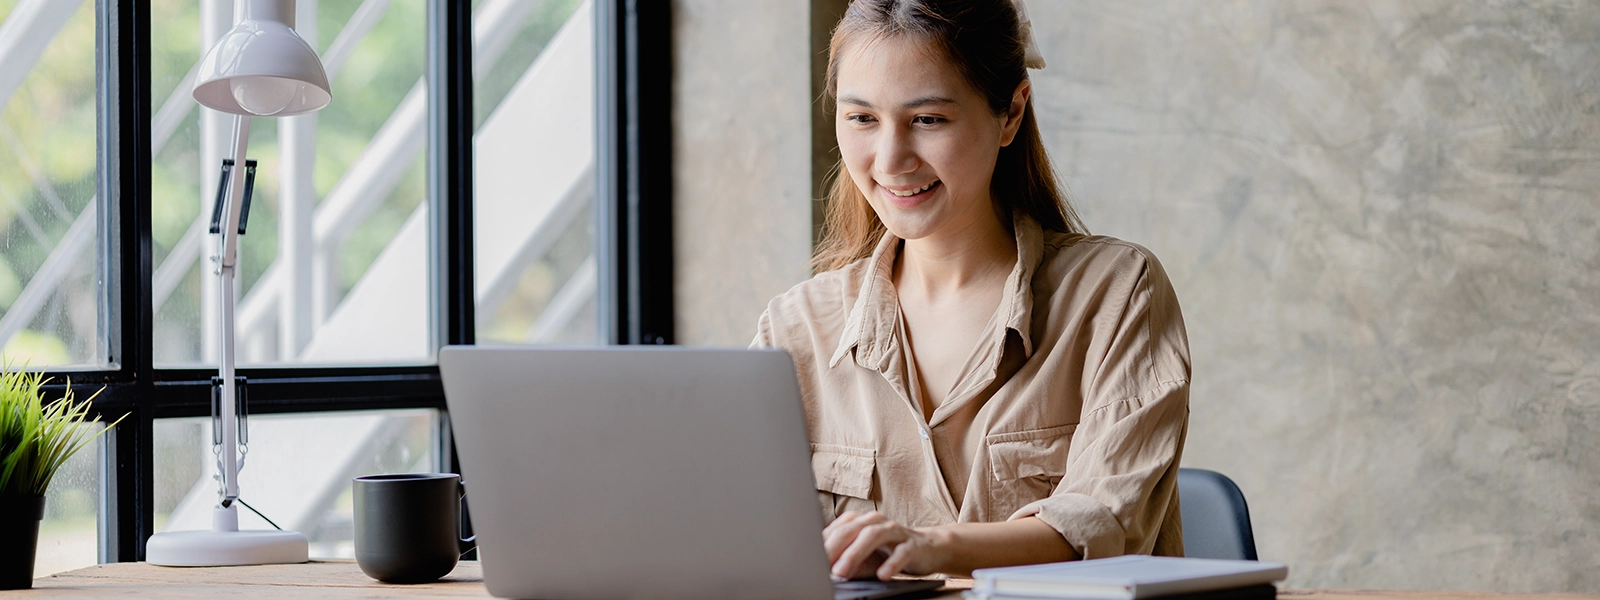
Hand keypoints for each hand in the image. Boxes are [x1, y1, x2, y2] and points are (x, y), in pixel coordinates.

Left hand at [823, 511, 946, 580]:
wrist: (928, 548)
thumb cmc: (889, 552)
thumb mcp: (865, 557)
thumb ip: (846, 561)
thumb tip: (825, 571)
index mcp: (860, 522)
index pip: (836, 530)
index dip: (821, 545)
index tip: (808, 561)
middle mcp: (875, 521)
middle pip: (851, 530)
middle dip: (833, 549)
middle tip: (821, 567)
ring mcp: (894, 530)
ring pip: (873, 536)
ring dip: (855, 554)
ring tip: (842, 572)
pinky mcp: (912, 544)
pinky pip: (901, 552)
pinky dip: (891, 564)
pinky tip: (882, 575)